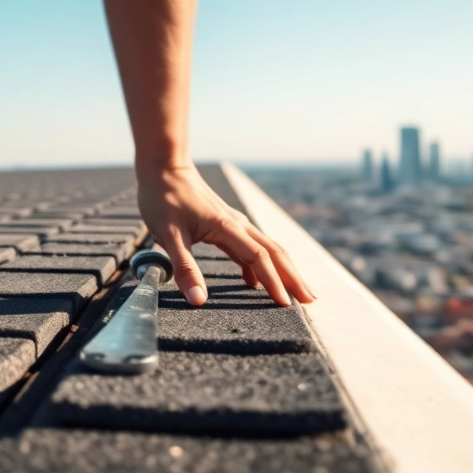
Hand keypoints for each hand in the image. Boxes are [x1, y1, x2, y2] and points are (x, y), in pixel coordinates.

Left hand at [136, 163, 314, 306]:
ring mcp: (233, 223)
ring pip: (265, 248)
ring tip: (293, 293)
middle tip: (309, 300)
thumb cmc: (162, 199)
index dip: (274, 282)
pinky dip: (257, 265)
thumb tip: (198, 301)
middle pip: (273, 252)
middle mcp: (237, 224)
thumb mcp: (168, 236)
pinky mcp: (225, 224)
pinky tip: (254, 282)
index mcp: (227, 227)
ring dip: (281, 270)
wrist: (163, 167)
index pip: (259, 258)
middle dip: (292, 277)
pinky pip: (249, 247)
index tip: (285, 305)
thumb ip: (185, 268)